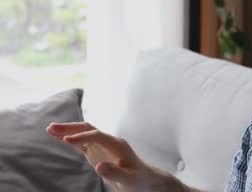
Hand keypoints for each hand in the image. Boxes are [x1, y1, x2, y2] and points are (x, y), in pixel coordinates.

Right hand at [47, 122, 178, 191]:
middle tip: (51, 127)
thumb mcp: (129, 179)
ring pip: (84, 133)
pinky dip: (71, 139)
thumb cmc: (138, 179)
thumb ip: (115, 173)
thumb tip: (98, 166)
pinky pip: (83, 142)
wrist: (145, 178)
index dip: (82, 137)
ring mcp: (103, 146)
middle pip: (89, 129)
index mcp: (118, 145)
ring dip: (68, 130)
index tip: (66, 140)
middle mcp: (110, 142)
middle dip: (71, 128)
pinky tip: (59, 137)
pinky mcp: (98, 152)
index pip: (97, 136)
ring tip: (49, 129)